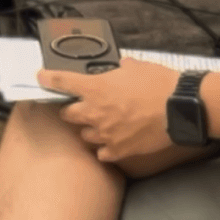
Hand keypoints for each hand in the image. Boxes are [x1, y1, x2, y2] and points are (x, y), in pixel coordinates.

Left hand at [36, 58, 178, 164]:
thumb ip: (123, 68)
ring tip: (103, 125)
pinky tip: (113, 143)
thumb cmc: (159, 84)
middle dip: (72, 110)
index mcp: (95, 88)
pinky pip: (102, 153)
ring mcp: (105, 134)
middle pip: (68, 114)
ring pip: (85, 135)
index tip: (41, 78)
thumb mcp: (138, 66)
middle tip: (81, 107)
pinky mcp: (118, 150)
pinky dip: (105, 148)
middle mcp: (94, 112)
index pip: (61, 82)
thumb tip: (122, 67)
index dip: (48, 80)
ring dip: (90, 129)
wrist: (179, 108)